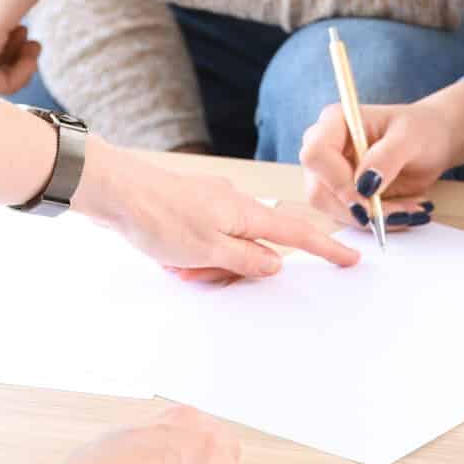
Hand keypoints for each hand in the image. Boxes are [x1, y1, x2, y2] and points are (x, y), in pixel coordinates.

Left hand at [79, 146, 359, 283]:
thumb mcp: (208, 250)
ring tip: (176, 264)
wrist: (114, 191)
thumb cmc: (159, 217)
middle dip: (231, 270)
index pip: (296, 234)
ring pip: (224, 249)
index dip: (325, 249)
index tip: (350, 259)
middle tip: (198, 272)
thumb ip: (246, 260)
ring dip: (204, 266)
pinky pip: (203, 243)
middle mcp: (234, 204)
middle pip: (253, 248)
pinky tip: (168, 258)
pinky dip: (190, 257)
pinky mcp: (190, 210)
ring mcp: (211, 205)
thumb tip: (276, 263)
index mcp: (245, 213)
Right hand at [295, 88, 463, 232]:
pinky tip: (406, 210)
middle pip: (319, 190)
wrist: (434, 141)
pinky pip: (351, 218)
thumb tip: (364, 185)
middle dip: (361, 207)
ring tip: (411, 210)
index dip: (336, 180)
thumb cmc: (421, 128)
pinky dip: (380, 221)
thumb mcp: (410, 137)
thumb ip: (386, 157)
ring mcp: (331, 174)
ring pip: (334, 210)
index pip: (316, 154)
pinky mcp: (343, 196)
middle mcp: (326, 148)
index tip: (367, 198)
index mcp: (335, 122)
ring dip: (374, 218)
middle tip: (402, 212)